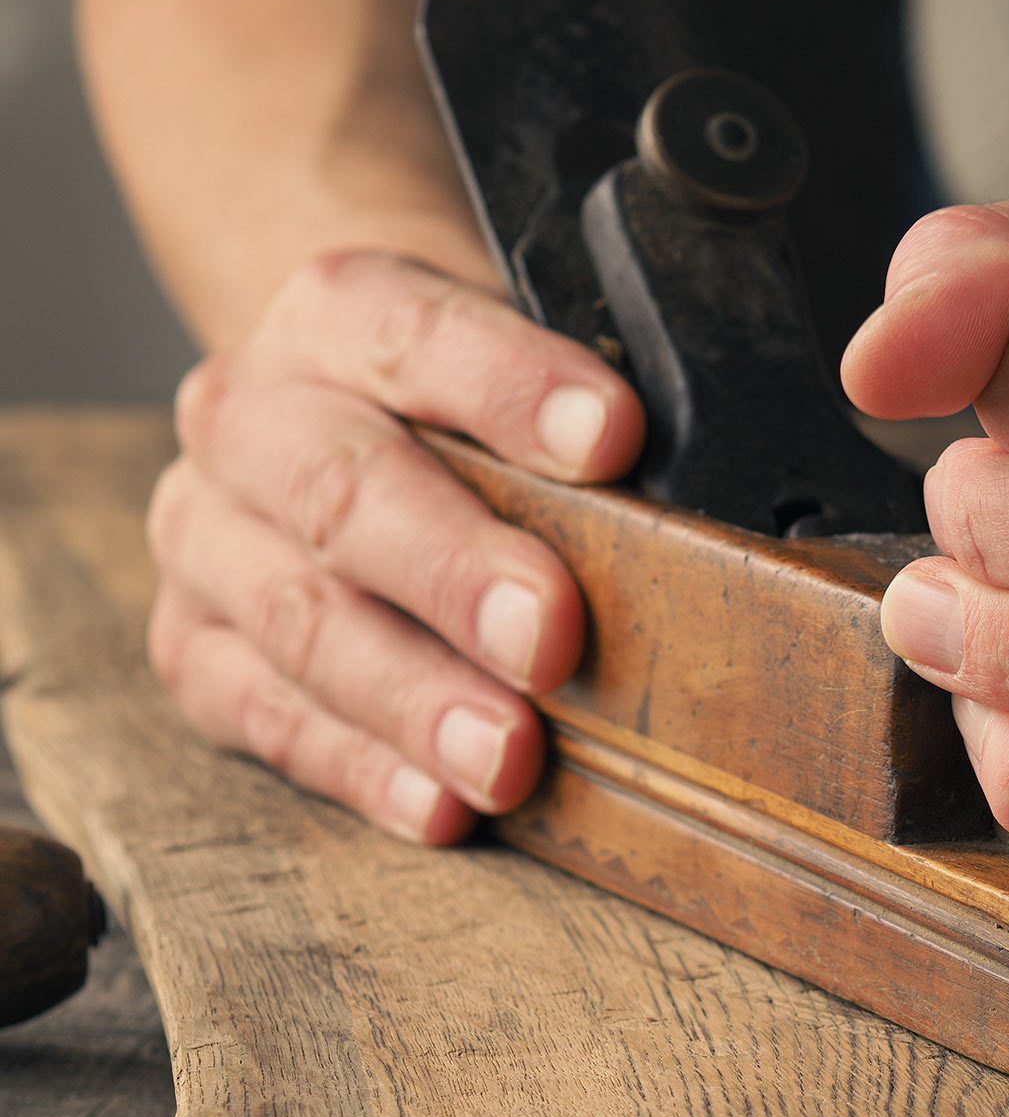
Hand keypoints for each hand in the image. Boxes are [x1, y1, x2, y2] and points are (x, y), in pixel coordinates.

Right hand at [146, 252, 643, 841]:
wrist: (345, 404)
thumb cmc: (466, 396)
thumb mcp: (521, 355)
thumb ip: (587, 402)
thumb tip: (704, 480)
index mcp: (340, 312)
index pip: (420, 335)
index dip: (515, 386)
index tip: (611, 439)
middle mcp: (254, 414)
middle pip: (344, 492)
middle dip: (455, 572)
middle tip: (550, 635)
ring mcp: (211, 534)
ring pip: (301, 620)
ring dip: (413, 698)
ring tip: (507, 757)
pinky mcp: (196, 644)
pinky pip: (267, 714)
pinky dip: (358, 767)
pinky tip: (437, 804)